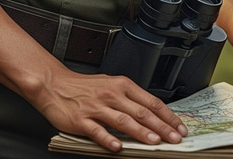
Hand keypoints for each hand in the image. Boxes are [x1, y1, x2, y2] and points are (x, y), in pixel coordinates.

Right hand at [29, 66, 187, 152]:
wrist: (54, 84)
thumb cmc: (83, 87)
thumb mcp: (109, 85)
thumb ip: (129, 99)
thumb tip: (152, 115)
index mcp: (120, 85)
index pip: (150, 101)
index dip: (167, 115)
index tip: (179, 127)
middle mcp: (110, 94)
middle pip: (141, 112)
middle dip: (161, 127)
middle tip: (175, 138)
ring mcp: (96, 107)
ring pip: (123, 121)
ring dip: (140, 132)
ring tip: (154, 142)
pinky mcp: (81, 120)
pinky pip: (97, 131)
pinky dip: (108, 140)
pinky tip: (117, 147)